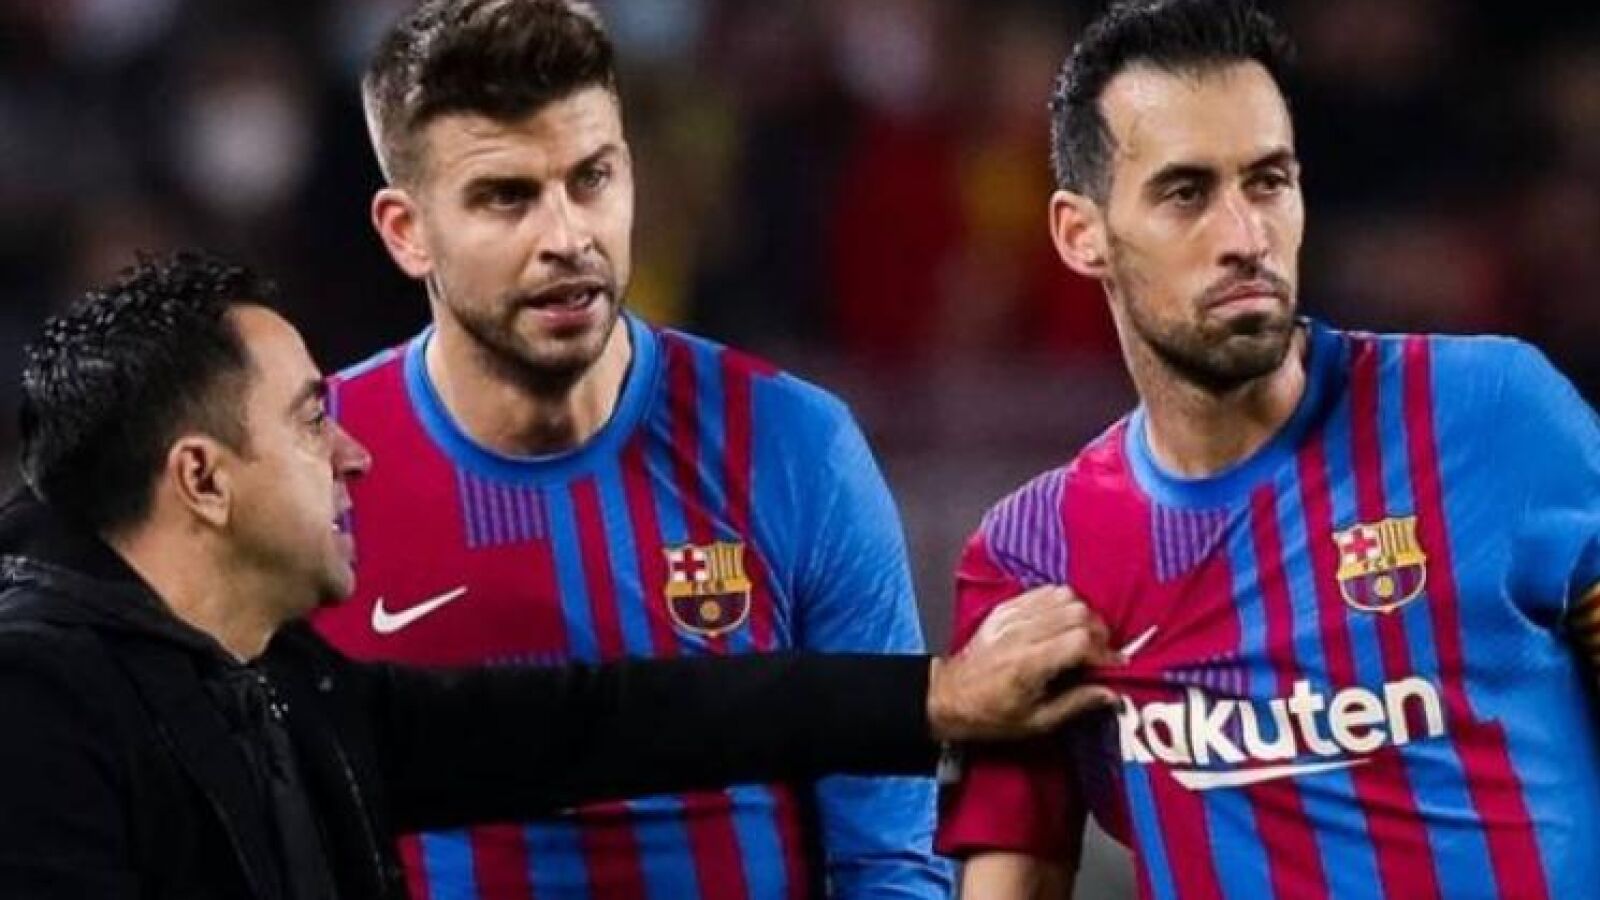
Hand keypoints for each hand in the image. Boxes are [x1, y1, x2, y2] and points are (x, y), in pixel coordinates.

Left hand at [926, 586, 1118, 741]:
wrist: (948, 697)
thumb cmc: (990, 715)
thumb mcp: (1035, 722)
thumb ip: (1075, 704)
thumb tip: (1110, 693)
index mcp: (1028, 664)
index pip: (1079, 640)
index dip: (1104, 652)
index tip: (1113, 666)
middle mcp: (1021, 633)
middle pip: (1077, 612)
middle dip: (1098, 632)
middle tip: (1100, 653)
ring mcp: (1011, 616)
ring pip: (1063, 596)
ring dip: (1082, 614)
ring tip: (1083, 637)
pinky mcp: (1005, 609)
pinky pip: (1044, 591)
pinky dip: (1062, 603)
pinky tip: (1062, 623)